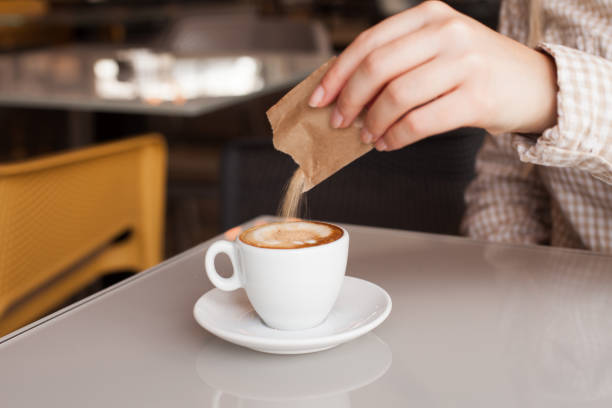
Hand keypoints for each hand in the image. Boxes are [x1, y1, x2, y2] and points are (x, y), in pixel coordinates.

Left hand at [308, 1, 557, 150]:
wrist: (535, 84)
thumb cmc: (475, 71)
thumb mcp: (438, 50)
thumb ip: (397, 63)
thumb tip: (344, 94)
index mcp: (430, 16)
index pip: (369, 42)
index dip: (337, 73)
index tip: (319, 98)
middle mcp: (447, 32)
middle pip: (377, 67)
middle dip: (349, 100)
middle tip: (339, 121)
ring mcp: (464, 63)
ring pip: (396, 96)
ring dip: (373, 123)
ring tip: (368, 136)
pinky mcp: (476, 97)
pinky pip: (419, 122)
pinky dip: (396, 137)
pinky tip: (390, 143)